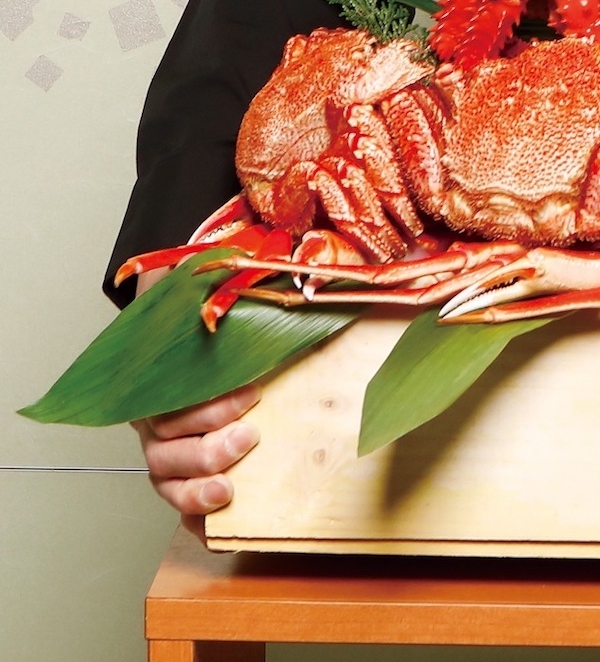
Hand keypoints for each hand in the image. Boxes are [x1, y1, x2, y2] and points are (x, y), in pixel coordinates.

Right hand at [130, 266, 258, 521]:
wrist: (202, 337)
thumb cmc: (210, 321)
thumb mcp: (213, 295)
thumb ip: (210, 282)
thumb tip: (216, 262)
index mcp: (161, 381)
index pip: (170, 403)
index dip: (205, 406)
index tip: (250, 395)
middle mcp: (158, 423)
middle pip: (166, 449)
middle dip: (207, 446)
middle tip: (248, 432)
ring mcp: (170, 454)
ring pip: (168, 482)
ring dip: (198, 487)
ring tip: (230, 484)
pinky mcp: (188, 478)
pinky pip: (183, 509)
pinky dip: (196, 522)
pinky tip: (216, 530)